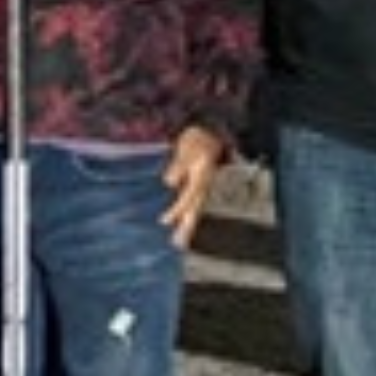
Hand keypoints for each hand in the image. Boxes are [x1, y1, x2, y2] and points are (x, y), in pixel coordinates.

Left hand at [161, 126, 229, 244]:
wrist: (210, 131)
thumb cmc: (198, 138)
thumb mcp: (187, 146)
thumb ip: (178, 165)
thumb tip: (168, 182)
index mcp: (201, 177)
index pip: (189, 198)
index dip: (177, 210)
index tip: (164, 222)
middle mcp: (204, 185)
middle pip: (195, 210)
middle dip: (187, 227)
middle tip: (177, 245)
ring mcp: (203, 187)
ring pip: (195, 210)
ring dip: (187, 226)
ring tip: (179, 243)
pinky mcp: (199, 186)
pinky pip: (192, 205)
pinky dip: (186, 216)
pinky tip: (179, 225)